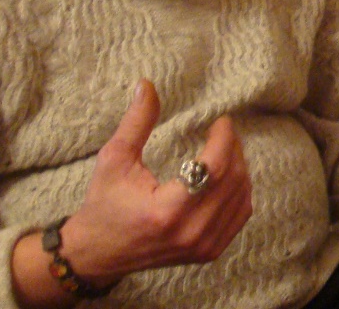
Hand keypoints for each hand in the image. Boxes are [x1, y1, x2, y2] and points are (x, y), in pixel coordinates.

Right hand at [16, 79, 251, 296]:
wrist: (97, 254)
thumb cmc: (104, 204)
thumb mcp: (114, 159)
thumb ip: (136, 122)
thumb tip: (147, 84)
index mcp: (167, 211)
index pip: (214, 169)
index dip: (224, 140)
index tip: (222, 121)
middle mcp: (191, 232)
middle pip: (233, 181)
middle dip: (234, 150)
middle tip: (223, 131)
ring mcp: (203, 246)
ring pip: (241, 197)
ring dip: (240, 168)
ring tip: (226, 149)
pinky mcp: (209, 252)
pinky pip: (240, 215)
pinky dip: (240, 191)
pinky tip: (229, 174)